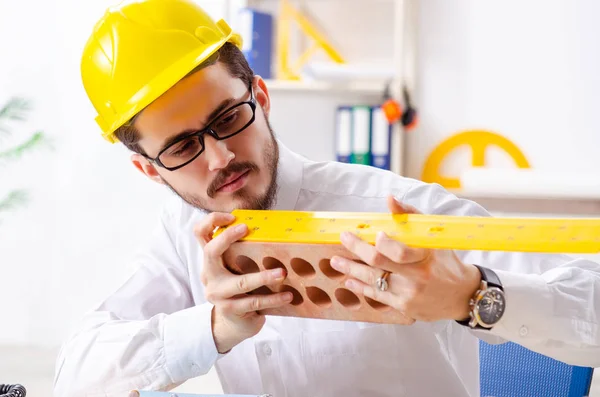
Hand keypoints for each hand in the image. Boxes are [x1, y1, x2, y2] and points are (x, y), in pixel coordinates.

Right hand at [194, 212, 292, 352]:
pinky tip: (287, 295)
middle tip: (246, 229)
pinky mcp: (230, 309)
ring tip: (282, 273)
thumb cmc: (241, 290)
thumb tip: (274, 231)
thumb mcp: (238, 269)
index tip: (232, 217)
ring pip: (241, 282)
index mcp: (211, 260)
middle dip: (227, 238)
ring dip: (264, 277)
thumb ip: (245, 252)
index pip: (200, 233)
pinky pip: (254, 302)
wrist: (233, 325)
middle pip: (210, 251)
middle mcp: (209, 274)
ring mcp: (217, 294)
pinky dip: (273, 298)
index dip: (212, 221)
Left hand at [330, 196, 480, 322]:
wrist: (462, 295)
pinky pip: (377, 296)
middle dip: (356, 249)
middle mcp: (417, 277)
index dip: (383, 243)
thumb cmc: (445, 262)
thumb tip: (389, 199)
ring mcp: (409, 294)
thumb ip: (411, 216)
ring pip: (372, 281)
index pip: (399, 251)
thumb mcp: (434, 237)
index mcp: (426, 257)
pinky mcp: (404, 308)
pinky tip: (350, 279)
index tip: (374, 234)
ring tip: (336, 261)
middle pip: (379, 263)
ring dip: (351, 269)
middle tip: (343, 239)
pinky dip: (361, 286)